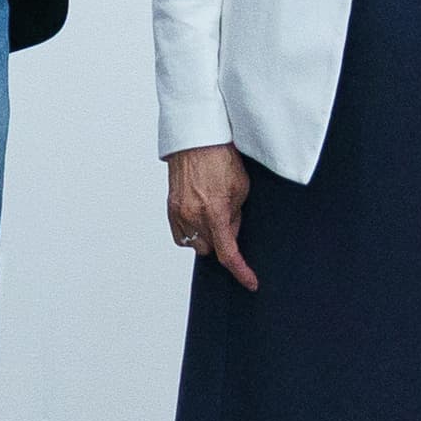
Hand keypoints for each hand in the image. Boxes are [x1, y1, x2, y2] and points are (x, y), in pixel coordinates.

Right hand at [166, 143, 253, 289]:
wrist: (196, 138)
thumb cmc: (220, 157)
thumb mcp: (240, 188)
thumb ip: (235, 217)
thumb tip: (230, 235)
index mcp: (214, 211)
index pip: (228, 254)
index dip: (241, 272)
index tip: (250, 282)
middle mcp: (193, 215)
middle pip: (210, 250)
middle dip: (222, 241)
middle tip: (229, 219)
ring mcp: (178, 212)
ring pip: (195, 243)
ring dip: (207, 236)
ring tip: (213, 212)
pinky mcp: (170, 207)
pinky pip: (182, 234)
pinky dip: (192, 231)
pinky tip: (200, 214)